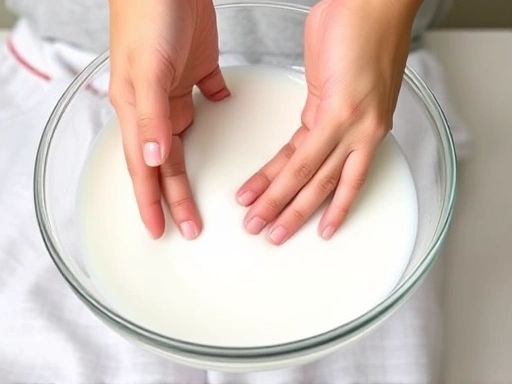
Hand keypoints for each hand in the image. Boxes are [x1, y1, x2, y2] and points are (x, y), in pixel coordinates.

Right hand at [109, 0, 229, 238]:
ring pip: (182, 142)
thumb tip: (150, 158)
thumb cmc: (148, 15)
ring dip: (187, 172)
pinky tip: (221, 114)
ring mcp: (176, 90)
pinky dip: (215, 110)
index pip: (144, 169)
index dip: (150, 202)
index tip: (160, 229)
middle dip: (175, 198)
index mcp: (138, 110)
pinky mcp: (198, 70)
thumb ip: (150, 116)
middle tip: (189, 227)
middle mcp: (155, 106)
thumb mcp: (148, 70)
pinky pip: (207, 97)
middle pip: (164, 164)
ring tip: (196, 197)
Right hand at [237, 0, 420, 244]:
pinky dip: (286, 180)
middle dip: (292, 213)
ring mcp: (354, 125)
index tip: (306, 221)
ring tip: (257, 223)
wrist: (374, 1)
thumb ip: (323, 102)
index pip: (329, 171)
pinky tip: (266, 195)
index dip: (316, 200)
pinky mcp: (341, 113)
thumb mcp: (338, 76)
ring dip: (281, 203)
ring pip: (312, 177)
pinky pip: (310, 157)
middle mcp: (361, 133)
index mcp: (358, 124)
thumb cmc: (360, 29)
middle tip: (270, 235)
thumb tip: (310, 115)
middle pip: (321, 184)